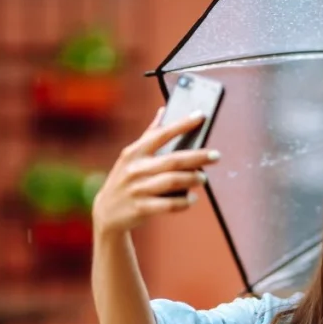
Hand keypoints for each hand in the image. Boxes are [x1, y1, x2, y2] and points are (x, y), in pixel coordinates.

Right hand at [92, 107, 219, 238]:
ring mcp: (137, 189)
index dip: (182, 124)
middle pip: (173, 160)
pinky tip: (192, 199)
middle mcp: (135, 169)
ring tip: (204, 178)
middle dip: (198, 157)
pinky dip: (184, 202)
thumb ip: (149, 135)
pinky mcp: (140, 208)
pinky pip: (168, 205)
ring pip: (173, 182)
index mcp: (134, 152)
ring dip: (192, 179)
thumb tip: (163, 110)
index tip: (201, 116)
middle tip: (216, 155)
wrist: (106, 213)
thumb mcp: (130, 157)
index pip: (161, 134)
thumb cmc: (125, 180)